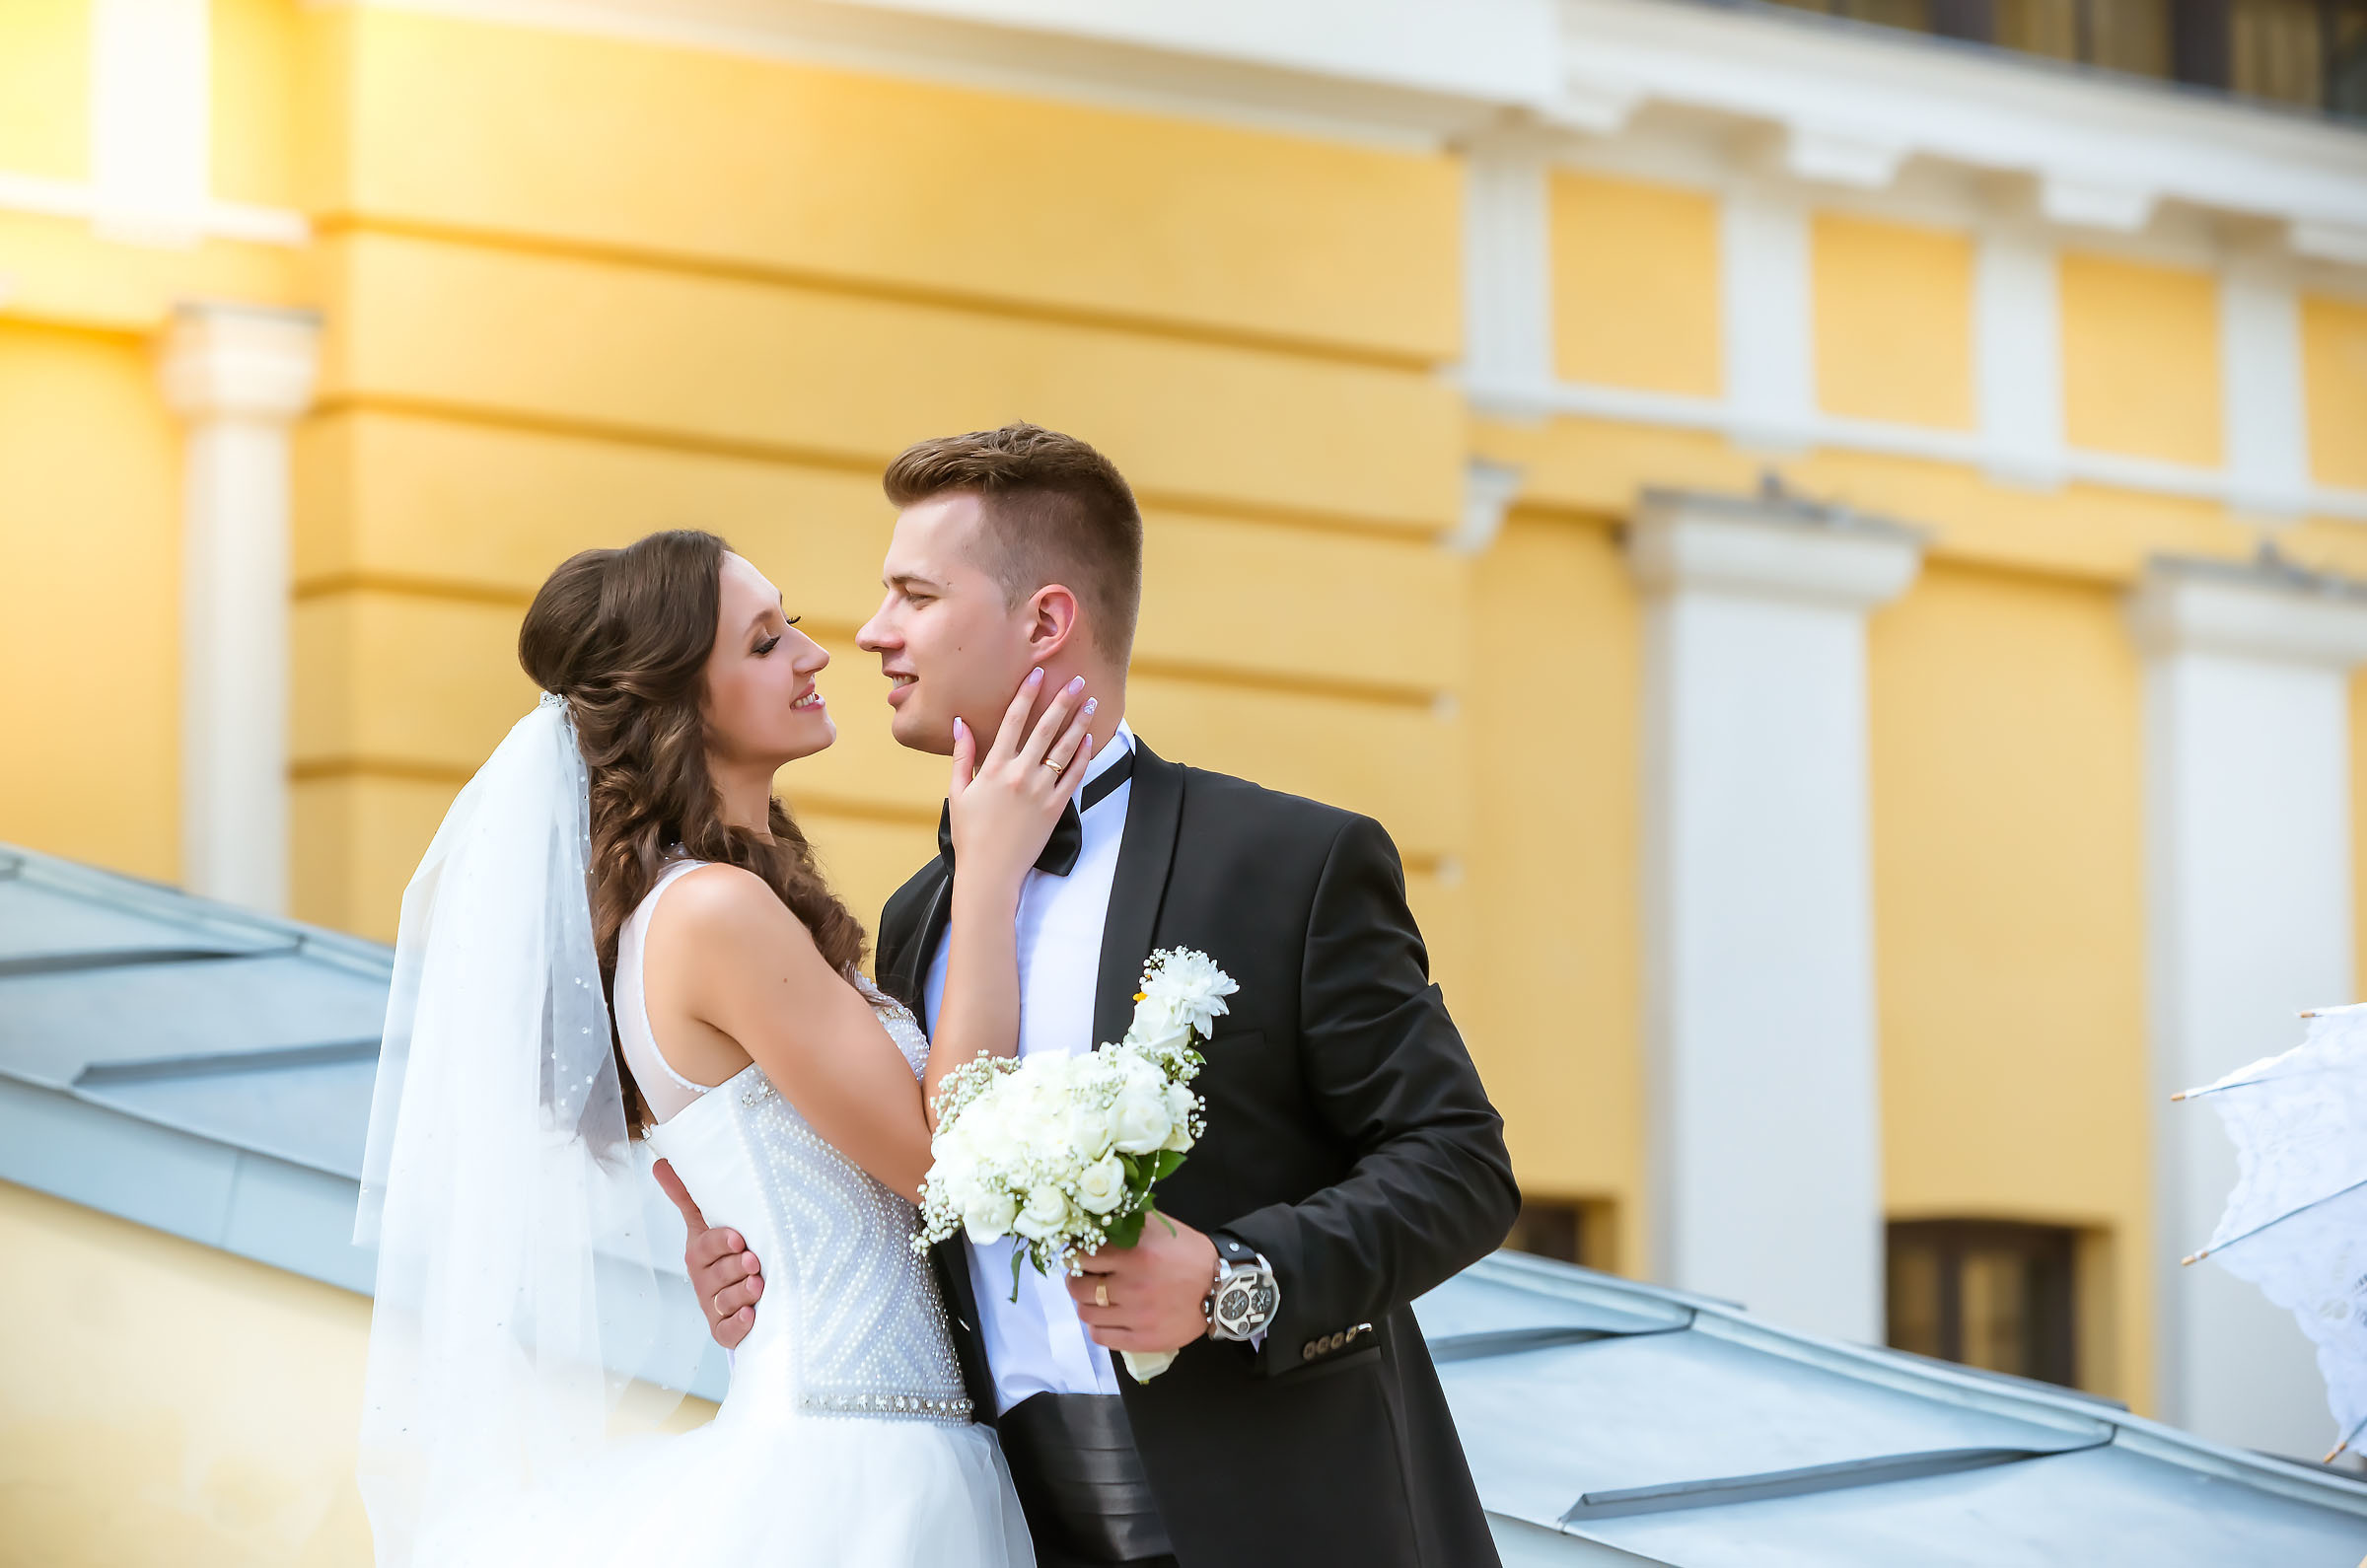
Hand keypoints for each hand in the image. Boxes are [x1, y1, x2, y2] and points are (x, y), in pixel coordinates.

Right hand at [654, 1156, 762, 1349]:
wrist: (737, 1293)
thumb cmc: (723, 1252)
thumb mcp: (707, 1222)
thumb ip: (688, 1195)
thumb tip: (659, 1162)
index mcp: (700, 1254)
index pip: (706, 1247)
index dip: (721, 1243)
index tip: (739, 1239)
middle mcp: (705, 1282)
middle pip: (718, 1275)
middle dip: (735, 1269)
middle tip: (753, 1262)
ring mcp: (714, 1307)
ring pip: (725, 1303)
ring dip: (741, 1295)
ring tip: (758, 1286)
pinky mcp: (725, 1331)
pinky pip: (729, 1332)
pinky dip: (739, 1325)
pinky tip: (751, 1316)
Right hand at [947, 668, 1095, 890]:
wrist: (990, 871)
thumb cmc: (970, 833)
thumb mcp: (958, 792)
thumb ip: (962, 755)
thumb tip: (960, 723)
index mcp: (994, 767)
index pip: (1013, 721)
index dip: (1026, 694)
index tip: (1037, 674)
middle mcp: (1020, 774)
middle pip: (1045, 728)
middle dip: (1062, 701)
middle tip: (1076, 680)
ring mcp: (1041, 790)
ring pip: (1064, 749)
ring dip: (1079, 723)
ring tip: (1090, 704)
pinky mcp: (1056, 807)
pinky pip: (1074, 776)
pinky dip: (1083, 757)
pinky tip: (1089, 740)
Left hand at [1068, 1211, 1219, 1356]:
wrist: (1220, 1289)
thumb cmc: (1188, 1254)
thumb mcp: (1161, 1228)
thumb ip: (1128, 1222)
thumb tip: (1093, 1218)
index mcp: (1134, 1255)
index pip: (1080, 1257)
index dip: (1073, 1255)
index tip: (1076, 1255)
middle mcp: (1132, 1287)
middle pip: (1078, 1287)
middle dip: (1075, 1279)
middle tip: (1082, 1276)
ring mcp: (1136, 1317)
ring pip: (1086, 1313)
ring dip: (1085, 1303)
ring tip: (1094, 1297)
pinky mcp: (1142, 1340)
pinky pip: (1101, 1337)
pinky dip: (1096, 1326)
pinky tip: (1104, 1317)